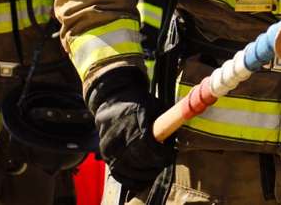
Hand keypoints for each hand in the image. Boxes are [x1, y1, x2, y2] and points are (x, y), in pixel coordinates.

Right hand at [87, 67, 174, 189]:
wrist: (112, 99)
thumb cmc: (139, 103)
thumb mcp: (155, 106)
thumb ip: (166, 123)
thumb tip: (175, 144)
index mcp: (133, 122)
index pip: (148, 146)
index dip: (162, 155)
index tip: (170, 155)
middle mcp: (119, 136)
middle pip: (140, 160)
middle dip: (156, 164)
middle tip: (164, 162)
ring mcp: (110, 146)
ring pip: (129, 170)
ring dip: (145, 174)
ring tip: (155, 170)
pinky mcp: (105, 154)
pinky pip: (118, 174)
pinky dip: (131, 180)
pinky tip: (142, 180)